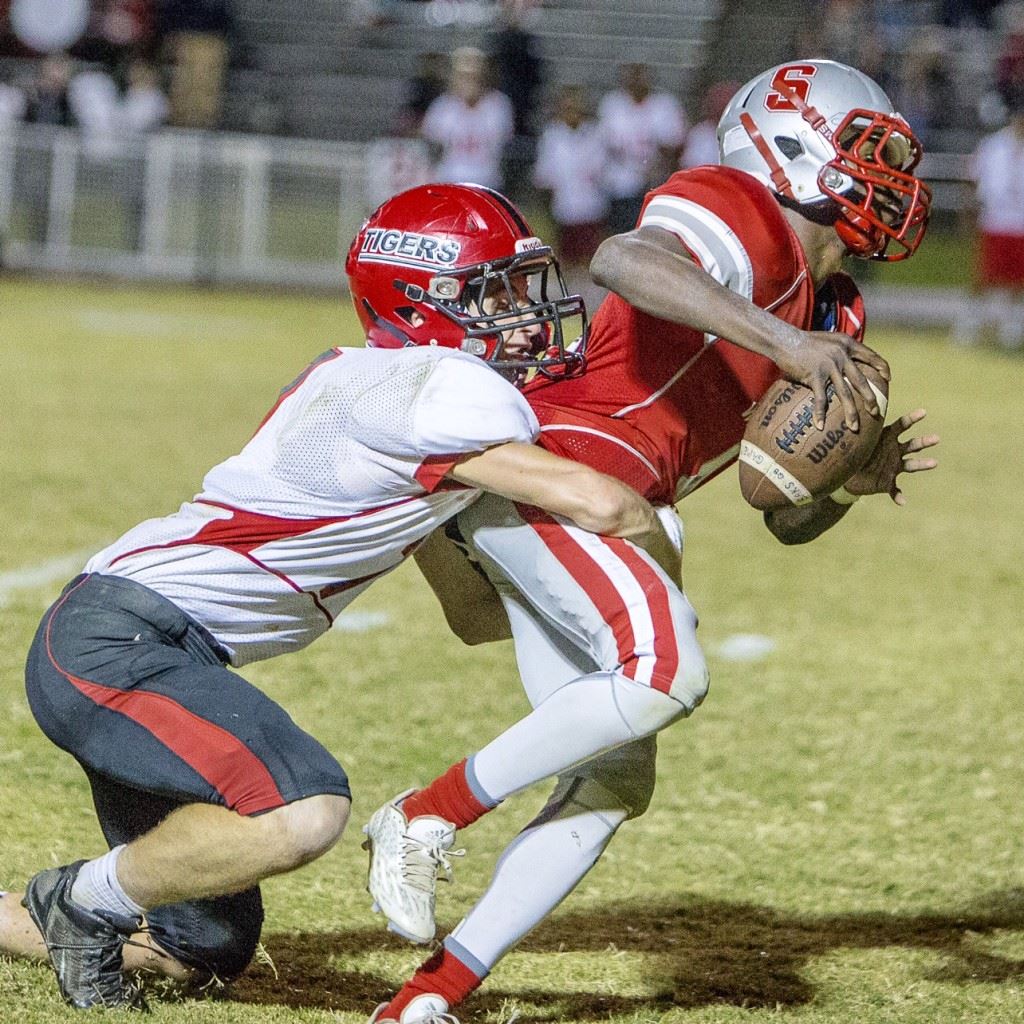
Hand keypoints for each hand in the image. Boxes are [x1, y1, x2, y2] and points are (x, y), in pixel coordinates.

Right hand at [774, 328, 890, 431]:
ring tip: (854, 427)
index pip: (872, 356)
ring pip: (845, 393)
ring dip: (851, 412)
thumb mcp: (828, 339)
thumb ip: (840, 348)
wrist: (785, 340)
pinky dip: (819, 413)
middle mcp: (842, 355)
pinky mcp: (815, 376)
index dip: (882, 367)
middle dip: (870, 399)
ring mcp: (829, 366)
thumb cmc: (803, 341)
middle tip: (876, 412)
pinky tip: (820, 425)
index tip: (888, 378)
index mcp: (847, 344)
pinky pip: (820, 399)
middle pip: (861, 381)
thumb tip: (847, 359)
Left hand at [843, 408, 938, 504]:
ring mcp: (894, 467)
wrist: (846, 473)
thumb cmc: (852, 452)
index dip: (912, 419)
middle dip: (924, 442)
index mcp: (887, 438)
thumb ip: (859, 433)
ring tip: (934, 462)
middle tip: (936, 438)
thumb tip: (856, 415)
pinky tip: (902, 501)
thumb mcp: (855, 441)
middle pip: (912, 445)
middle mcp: (895, 451)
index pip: (902, 426)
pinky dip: (898, 496)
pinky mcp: (888, 483)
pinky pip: (894, 490)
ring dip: (922, 464)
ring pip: (911, 465)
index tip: (924, 412)